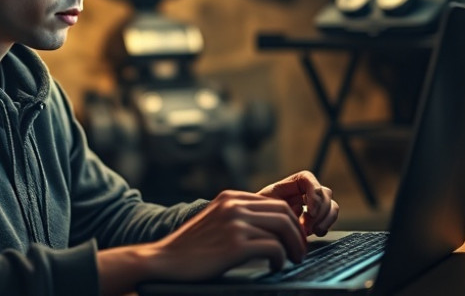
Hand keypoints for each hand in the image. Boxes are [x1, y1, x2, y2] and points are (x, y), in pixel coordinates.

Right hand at [149, 190, 306, 279]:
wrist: (165, 260)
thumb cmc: (190, 247)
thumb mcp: (215, 219)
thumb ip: (236, 215)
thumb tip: (267, 226)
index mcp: (230, 197)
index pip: (274, 202)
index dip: (290, 221)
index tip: (294, 237)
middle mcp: (234, 205)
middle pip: (283, 213)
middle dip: (297, 233)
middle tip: (299, 251)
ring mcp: (235, 224)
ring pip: (283, 228)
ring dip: (293, 246)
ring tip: (293, 259)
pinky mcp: (235, 245)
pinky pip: (273, 247)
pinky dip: (280, 258)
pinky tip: (274, 266)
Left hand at [257, 171, 338, 236]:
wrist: (258, 229)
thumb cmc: (257, 216)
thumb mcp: (263, 207)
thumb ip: (278, 205)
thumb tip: (297, 209)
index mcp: (290, 185)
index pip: (308, 178)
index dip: (314, 192)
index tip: (310, 211)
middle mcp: (303, 192)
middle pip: (324, 193)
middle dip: (319, 212)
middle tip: (307, 227)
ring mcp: (312, 204)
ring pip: (331, 205)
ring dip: (325, 219)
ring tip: (312, 231)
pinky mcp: (315, 218)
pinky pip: (330, 218)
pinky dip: (326, 226)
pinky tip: (315, 233)